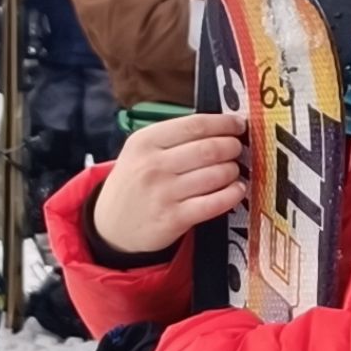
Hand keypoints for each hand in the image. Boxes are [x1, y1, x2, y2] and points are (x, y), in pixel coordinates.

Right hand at [91, 113, 245, 257]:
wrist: (112, 226)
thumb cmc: (134, 183)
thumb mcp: (140, 151)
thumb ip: (174, 138)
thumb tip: (220, 127)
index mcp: (145, 141)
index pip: (195, 125)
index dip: (224, 123)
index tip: (238, 124)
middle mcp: (153, 165)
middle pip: (209, 149)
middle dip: (232, 147)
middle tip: (237, 149)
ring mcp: (164, 193)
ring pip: (216, 175)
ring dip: (233, 171)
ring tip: (234, 170)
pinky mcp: (174, 219)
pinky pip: (215, 203)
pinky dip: (233, 194)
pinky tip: (237, 190)